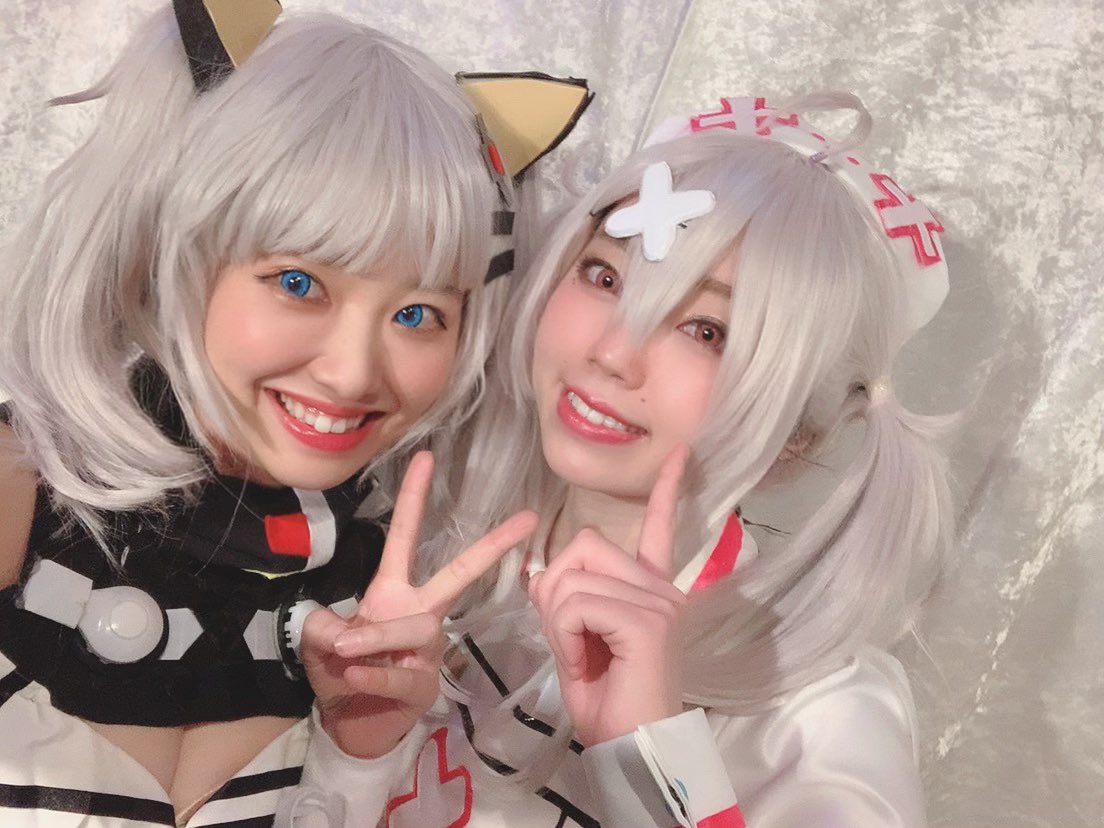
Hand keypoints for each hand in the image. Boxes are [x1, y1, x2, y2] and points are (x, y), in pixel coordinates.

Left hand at [299, 451, 537, 757]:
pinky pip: (402, 675)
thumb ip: (325, 628)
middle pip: (459, 575)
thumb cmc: (340, 672)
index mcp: (394, 591)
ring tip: (344, 652)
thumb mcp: (318, 643)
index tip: (426, 456)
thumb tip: (345, 630)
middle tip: (527, 519)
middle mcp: (420, 613)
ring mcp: (428, 649)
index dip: (415, 498)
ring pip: (414, 628)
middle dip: (492, 547)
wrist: (351, 727)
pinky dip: (372, 675)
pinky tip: (352, 676)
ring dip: (376, 637)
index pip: (406, 538)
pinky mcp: (425, 686)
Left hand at [528, 447, 687, 745]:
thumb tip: (541, 572)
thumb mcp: (576, 639)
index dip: (667, 489)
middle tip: (570, 639)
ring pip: (572, 577)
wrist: (632, 750)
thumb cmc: (608, 701)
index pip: (659, 526)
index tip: (681, 452)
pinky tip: (586, 664)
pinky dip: (564, 638)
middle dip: (556, 588)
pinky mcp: (647, 621)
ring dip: (557, 622)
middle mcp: (661, 587)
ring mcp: (658, 601)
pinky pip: (576, 605)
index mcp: (651, 589)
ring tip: (582, 658)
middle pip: (584, 545)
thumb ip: (566, 599)